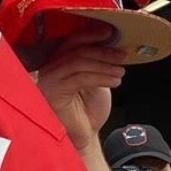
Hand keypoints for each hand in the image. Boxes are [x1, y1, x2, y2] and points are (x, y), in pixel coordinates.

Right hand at [36, 30, 126, 154]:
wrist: (83, 137)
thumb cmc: (88, 111)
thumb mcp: (96, 81)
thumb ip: (97, 63)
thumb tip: (112, 44)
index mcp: (59, 61)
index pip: (73, 41)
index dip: (92, 34)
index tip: (111, 33)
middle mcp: (50, 67)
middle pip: (77, 49)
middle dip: (103, 51)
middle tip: (122, 56)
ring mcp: (49, 78)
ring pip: (79, 62)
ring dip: (104, 65)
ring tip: (121, 72)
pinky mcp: (52, 91)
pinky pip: (79, 77)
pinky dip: (100, 77)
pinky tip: (114, 81)